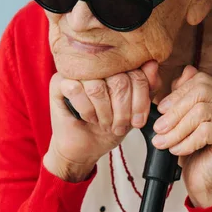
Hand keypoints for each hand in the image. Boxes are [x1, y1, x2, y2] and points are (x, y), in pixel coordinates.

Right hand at [44, 60, 162, 179]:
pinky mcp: (58, 82)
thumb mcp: (135, 110)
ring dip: (103, 112)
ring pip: (96, 86)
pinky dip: (86, 110)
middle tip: (119, 125)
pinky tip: (88, 118)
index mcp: (117, 66)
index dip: (140, 100)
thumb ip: (147, 87)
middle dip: (122, 110)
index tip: (138, 120)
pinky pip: (75, 89)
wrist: (86, 147)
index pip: (136, 72)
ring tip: (104, 123)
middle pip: (118, 80)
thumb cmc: (109, 127)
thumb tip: (152, 64)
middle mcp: (98, 64)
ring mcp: (77, 72)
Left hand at [151, 65, 211, 206]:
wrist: (203, 181)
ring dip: (177, 129)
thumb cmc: (192, 150)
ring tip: (163, 142)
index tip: (161, 110)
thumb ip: (181, 96)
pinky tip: (177, 150)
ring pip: (202, 112)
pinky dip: (187, 141)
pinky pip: (206, 131)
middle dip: (175, 111)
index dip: (177, 94)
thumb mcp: (181, 119)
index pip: (201, 81)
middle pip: (202, 93)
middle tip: (158, 128)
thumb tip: (182, 73)